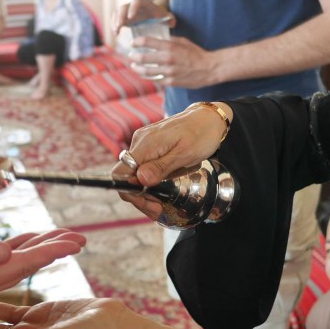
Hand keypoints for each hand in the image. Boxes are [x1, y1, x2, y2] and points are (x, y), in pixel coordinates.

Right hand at [0, 229, 85, 315]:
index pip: (22, 264)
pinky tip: (25, 241)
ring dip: (38, 248)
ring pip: (13, 263)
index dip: (51, 251)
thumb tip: (7, 251)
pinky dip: (15, 249)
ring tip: (62, 236)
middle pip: (24, 265)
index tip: (77, 241)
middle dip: (53, 249)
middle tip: (81, 237)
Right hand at [113, 0, 174, 34]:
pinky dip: (114, 25)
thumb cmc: (161, 17)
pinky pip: (116, 18)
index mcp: (145, 4)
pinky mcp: (124, 17)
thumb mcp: (167, 17)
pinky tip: (116, 33)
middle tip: (119, 26)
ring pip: (118, 12)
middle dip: (120, 16)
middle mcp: (134, 5)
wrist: (155, 15)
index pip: (137, 2)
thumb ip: (171, 18)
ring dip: (115, 21)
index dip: (133, 8)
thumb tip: (172, 22)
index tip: (131, 18)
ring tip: (116, 32)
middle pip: (124, 7)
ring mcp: (128, 11)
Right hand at [114, 104, 231, 219]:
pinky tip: (161, 192)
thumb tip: (140, 180)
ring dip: (145, 192)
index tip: (150, 203)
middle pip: (126, 177)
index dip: (130, 192)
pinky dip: (149, 182)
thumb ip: (161, 167)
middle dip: (140, 197)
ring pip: (135, 175)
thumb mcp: (185, 154)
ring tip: (161, 204)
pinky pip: (143, 168)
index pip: (121, 173)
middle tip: (159, 210)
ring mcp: (144, 145)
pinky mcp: (150, 148)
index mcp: (145, 144)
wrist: (208, 118)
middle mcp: (140, 143)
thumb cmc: (201, 134)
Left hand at [128, 35, 220, 87]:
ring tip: (134, 66)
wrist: (210, 68)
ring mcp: (169, 72)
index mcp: (170, 47)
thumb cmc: (197, 54)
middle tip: (131, 56)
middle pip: (143, 58)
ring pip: (146, 71)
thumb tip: (157, 39)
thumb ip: (169, 41)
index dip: (137, 42)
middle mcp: (167, 59)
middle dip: (134, 57)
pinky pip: (156, 79)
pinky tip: (146, 75)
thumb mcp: (183, 42)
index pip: (147, 42)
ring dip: (138, 69)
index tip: (133, 43)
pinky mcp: (171, 82)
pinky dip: (149, 77)